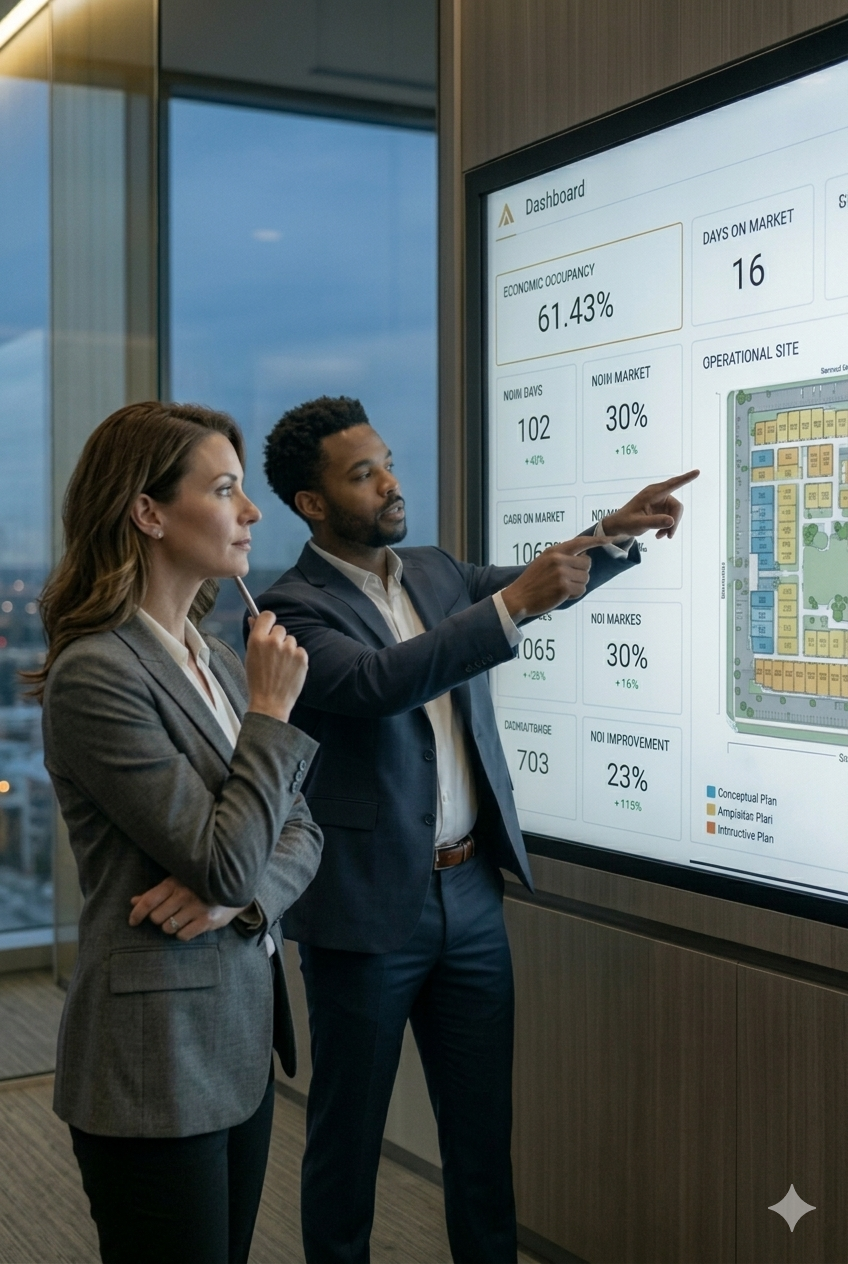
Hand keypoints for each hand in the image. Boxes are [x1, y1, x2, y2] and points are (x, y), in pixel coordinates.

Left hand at [129, 876, 247, 941]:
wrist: (233, 886)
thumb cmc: (199, 885)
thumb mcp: (177, 883)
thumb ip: (155, 893)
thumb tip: (133, 901)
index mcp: (174, 883)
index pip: (148, 900)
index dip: (137, 913)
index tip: (132, 922)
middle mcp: (184, 894)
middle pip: (156, 918)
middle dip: (159, 919)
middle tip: (169, 914)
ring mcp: (196, 907)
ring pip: (168, 929)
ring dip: (171, 927)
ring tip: (182, 918)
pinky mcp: (207, 920)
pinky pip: (183, 936)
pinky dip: (183, 933)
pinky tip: (191, 925)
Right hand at [245, 609, 307, 722]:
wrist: (270, 702)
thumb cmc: (257, 681)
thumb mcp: (250, 657)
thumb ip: (254, 636)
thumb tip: (253, 619)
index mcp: (257, 640)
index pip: (267, 616)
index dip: (268, 620)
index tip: (269, 627)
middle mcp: (274, 641)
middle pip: (280, 628)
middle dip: (278, 638)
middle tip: (274, 655)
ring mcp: (289, 649)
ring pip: (291, 640)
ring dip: (288, 649)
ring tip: (281, 666)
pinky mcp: (302, 657)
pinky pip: (300, 650)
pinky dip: (296, 658)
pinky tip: (289, 670)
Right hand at [501, 535, 607, 620]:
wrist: (518, 597)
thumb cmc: (532, 581)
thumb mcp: (544, 561)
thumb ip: (562, 556)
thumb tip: (584, 557)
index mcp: (554, 551)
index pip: (581, 542)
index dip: (599, 540)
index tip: (613, 539)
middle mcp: (559, 559)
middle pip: (587, 564)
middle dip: (581, 573)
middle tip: (566, 579)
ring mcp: (562, 573)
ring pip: (585, 578)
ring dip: (577, 585)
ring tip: (560, 588)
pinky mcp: (564, 587)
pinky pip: (581, 590)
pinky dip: (574, 595)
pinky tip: (561, 595)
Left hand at [600, 469, 699, 540]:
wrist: (619, 526)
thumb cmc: (626, 522)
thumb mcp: (638, 524)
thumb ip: (654, 522)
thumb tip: (672, 521)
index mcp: (652, 493)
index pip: (672, 484)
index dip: (685, 478)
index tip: (697, 472)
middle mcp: (658, 495)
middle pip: (677, 506)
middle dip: (676, 521)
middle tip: (669, 536)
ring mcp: (660, 502)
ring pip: (675, 513)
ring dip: (671, 526)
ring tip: (661, 536)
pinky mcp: (661, 509)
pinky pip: (671, 517)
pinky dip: (667, 527)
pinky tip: (659, 535)